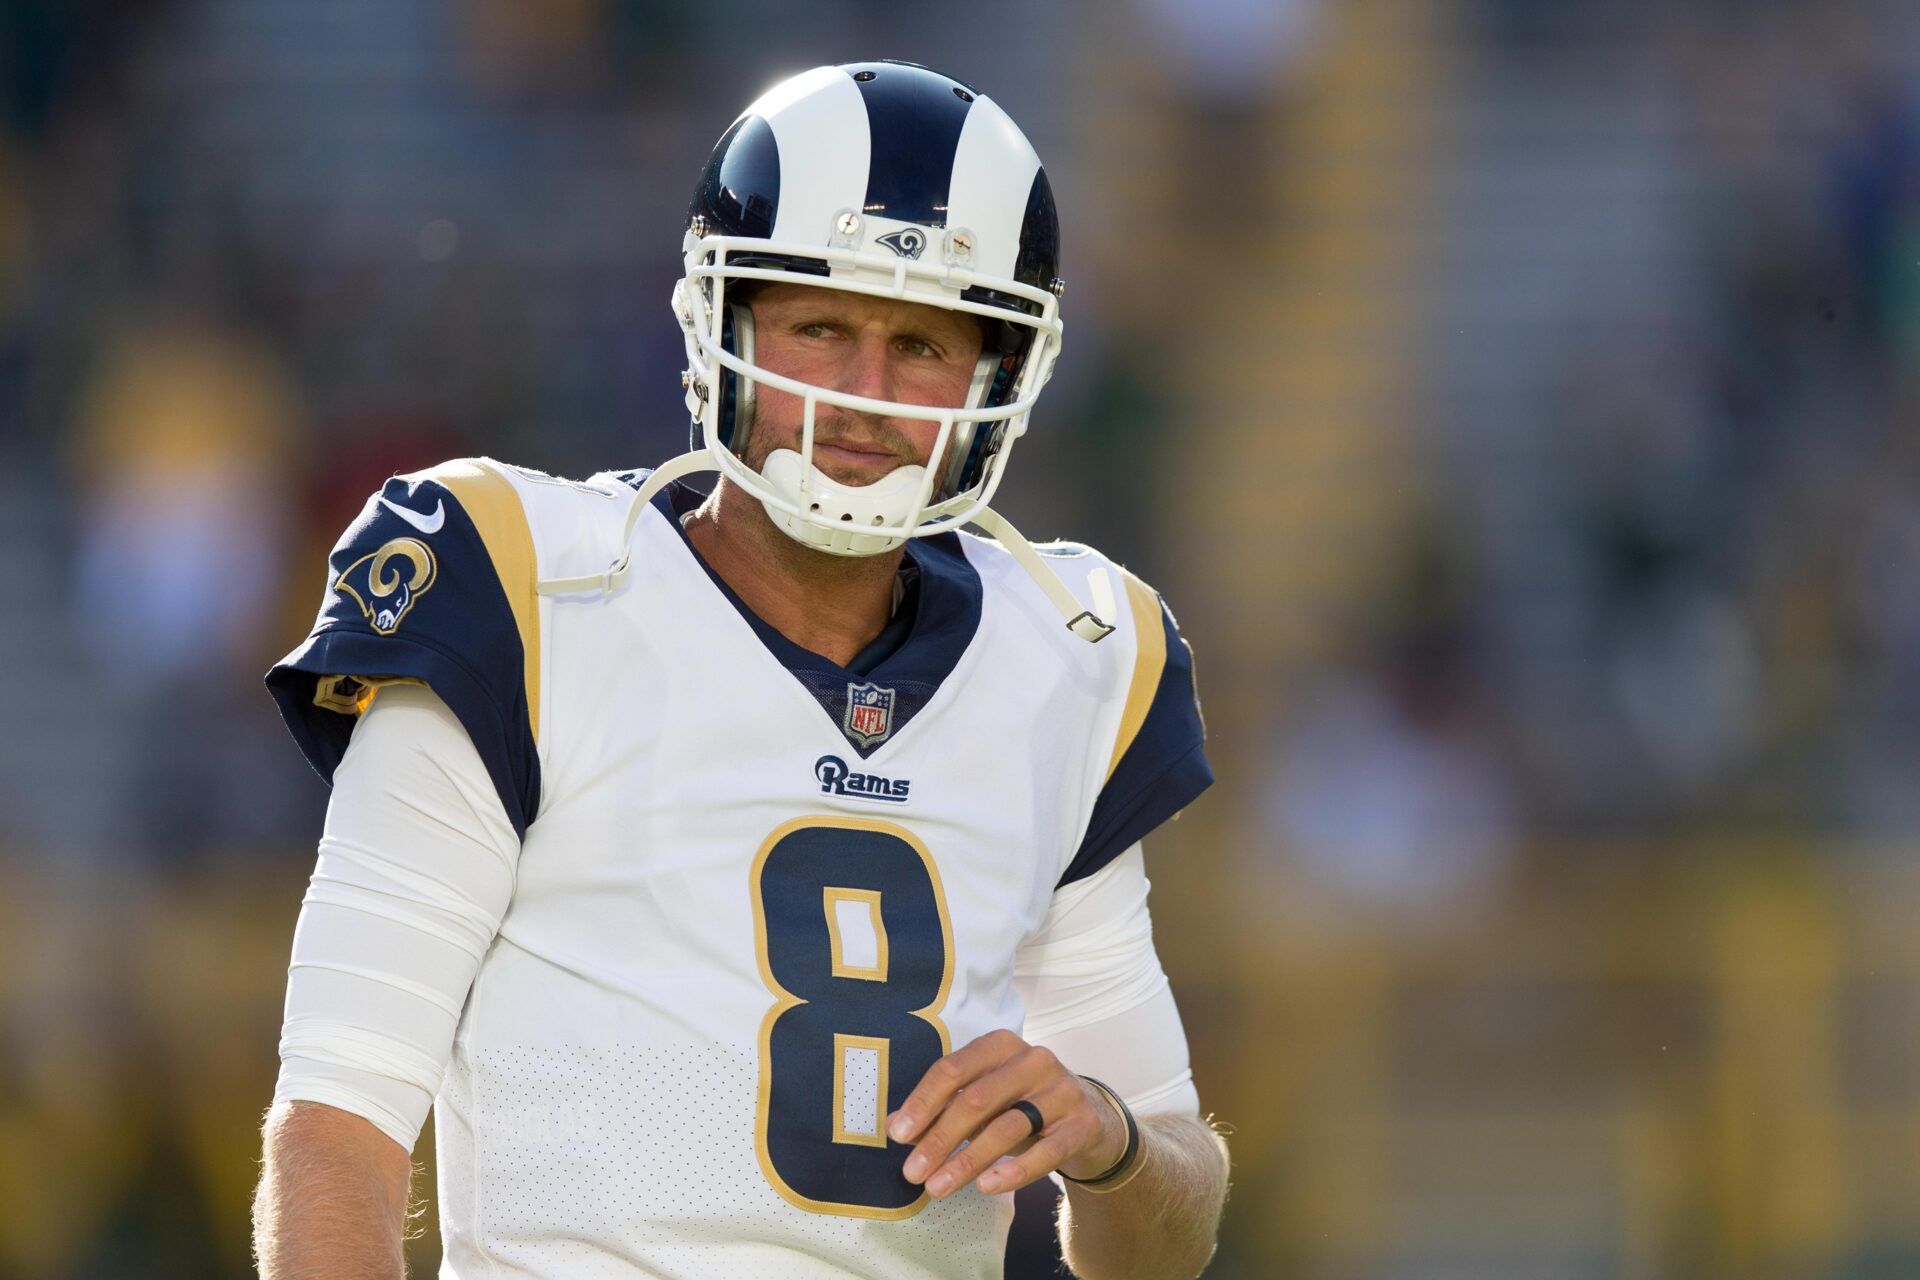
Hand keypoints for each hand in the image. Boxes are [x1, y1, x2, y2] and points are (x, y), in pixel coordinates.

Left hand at [887, 1029, 1127, 1198]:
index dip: (923, 1102)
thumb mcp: (984, 1099)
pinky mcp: (1082, 1125)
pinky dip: (1013, 1171)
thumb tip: (897, 1127)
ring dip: (967, 1160)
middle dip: (940, 1138)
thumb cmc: (1022, 1103)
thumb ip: (943, 1107)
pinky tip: (986, 1187)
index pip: (953, 1069)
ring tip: (938, 1187)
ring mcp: (1062, 1091)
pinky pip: (1046, 1152)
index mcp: (1001, 1045)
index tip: (899, 1135)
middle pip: (977, 1099)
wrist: (1089, 1118)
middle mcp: (1034, 1060)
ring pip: (1008, 1127)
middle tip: (913, 1172)